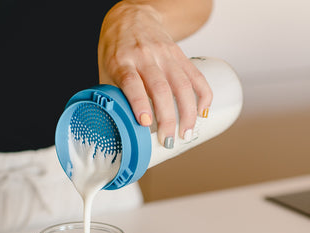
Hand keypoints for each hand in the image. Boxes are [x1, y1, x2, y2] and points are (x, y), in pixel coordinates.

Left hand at [98, 1, 212, 146]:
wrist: (131, 16)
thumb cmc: (116, 50)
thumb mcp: (106, 71)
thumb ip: (113, 98)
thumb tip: (118, 130)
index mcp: (122, 61)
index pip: (132, 82)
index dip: (139, 103)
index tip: (146, 123)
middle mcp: (144, 57)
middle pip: (160, 88)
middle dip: (167, 118)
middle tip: (168, 140)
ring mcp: (164, 55)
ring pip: (181, 84)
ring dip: (187, 112)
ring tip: (186, 132)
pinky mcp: (179, 54)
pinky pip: (195, 75)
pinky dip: (203, 94)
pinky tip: (203, 111)